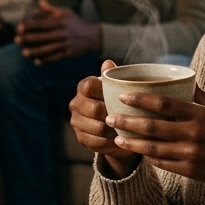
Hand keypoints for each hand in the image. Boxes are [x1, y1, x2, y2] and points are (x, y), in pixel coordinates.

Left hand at [16, 0, 101, 63]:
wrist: (93, 37)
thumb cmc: (76, 23)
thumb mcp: (66, 13)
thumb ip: (51, 9)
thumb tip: (40, 2)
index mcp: (60, 22)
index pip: (42, 23)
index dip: (30, 25)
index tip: (19, 28)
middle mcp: (62, 33)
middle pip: (42, 37)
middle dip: (28, 39)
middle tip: (16, 40)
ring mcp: (65, 44)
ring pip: (47, 49)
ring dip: (34, 51)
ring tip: (23, 53)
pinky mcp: (68, 53)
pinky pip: (55, 57)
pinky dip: (45, 60)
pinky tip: (36, 61)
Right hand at [69, 59, 139, 177]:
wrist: (115, 124)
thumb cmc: (118, 100)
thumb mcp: (118, 88)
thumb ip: (113, 76)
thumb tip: (108, 62)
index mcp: (83, 87)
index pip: (89, 86)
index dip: (103, 91)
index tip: (119, 97)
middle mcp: (76, 103)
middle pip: (94, 109)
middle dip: (112, 114)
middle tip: (128, 117)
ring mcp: (76, 121)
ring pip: (97, 127)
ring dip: (114, 129)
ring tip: (126, 129)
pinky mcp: (81, 138)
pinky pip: (96, 142)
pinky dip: (110, 141)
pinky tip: (120, 139)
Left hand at [104, 85, 204, 189]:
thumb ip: (199, 96)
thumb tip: (183, 78)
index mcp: (199, 115)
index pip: (163, 104)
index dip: (140, 99)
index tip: (123, 95)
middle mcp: (192, 134)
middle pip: (151, 127)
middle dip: (127, 121)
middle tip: (109, 116)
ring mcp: (189, 154)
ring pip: (151, 148)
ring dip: (130, 142)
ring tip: (116, 137)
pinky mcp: (188, 171)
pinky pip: (161, 163)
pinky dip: (147, 156)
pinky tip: (136, 151)